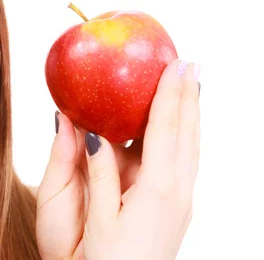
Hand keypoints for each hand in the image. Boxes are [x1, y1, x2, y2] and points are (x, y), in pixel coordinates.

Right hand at [36, 59, 200, 259]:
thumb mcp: (97, 214)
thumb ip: (96, 169)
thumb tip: (86, 129)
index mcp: (157, 189)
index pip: (166, 129)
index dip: (170, 94)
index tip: (175, 64)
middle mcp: (177, 190)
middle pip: (187, 132)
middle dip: (189, 96)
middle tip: (190, 63)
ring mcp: (180, 200)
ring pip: (190, 146)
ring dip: (191, 114)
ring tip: (190, 87)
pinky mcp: (176, 207)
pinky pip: (185, 161)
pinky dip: (185, 136)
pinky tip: (179, 130)